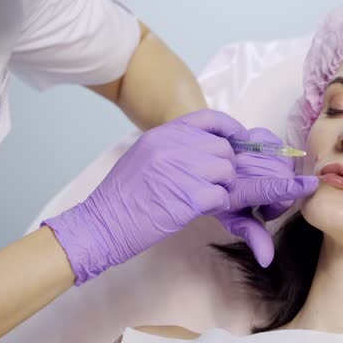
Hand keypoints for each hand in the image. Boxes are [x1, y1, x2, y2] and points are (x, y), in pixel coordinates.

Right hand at [43, 109, 243, 284]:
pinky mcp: (189, 197)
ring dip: (222, 187)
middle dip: (224, 167)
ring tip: (206, 198)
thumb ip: (173, 146)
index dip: (230, 128)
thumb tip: (205, 147)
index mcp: (162, 134)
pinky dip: (218, 205)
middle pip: (222, 148)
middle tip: (214, 183)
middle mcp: (173, 146)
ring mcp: (182, 170)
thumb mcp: (143, 156)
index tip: (239, 139)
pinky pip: (222, 196)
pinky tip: (203, 210)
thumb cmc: (122, 196)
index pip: (208, 118)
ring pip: (226, 171)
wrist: (103, 224)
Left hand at [214, 127, 317, 267]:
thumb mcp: (233, 218)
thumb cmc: (217, 198)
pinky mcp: (234, 134)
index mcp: (236, 194)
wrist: (188, 172)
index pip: (267, 190)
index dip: (290, 187)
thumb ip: (253, 235)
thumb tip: (268, 260)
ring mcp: (234, 150)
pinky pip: (265, 137)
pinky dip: (270, 145)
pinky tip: (261, 156)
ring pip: (276, 154)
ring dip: (279, 167)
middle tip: (268, 198)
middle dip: (283, 187)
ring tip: (264, 176)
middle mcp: (236, 170)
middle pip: (279, 173)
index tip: (310, 184)